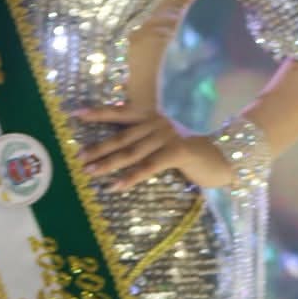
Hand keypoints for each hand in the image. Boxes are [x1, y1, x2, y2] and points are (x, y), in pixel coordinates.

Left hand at [75, 104, 233, 190]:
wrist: (222, 157)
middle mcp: (158, 122)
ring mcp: (168, 135)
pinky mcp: (178, 151)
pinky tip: (116, 186)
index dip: (98, 113)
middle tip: (78, 158)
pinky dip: (131, 177)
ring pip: (131, 152)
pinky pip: (148, 166)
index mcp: (152, 116)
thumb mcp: (164, 139)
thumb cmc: (189, 151)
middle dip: (98, 147)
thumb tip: (114, 148)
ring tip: (90, 172)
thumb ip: (144, 138)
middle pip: (122, 137)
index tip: (75, 114)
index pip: (120, 112)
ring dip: (108, 164)